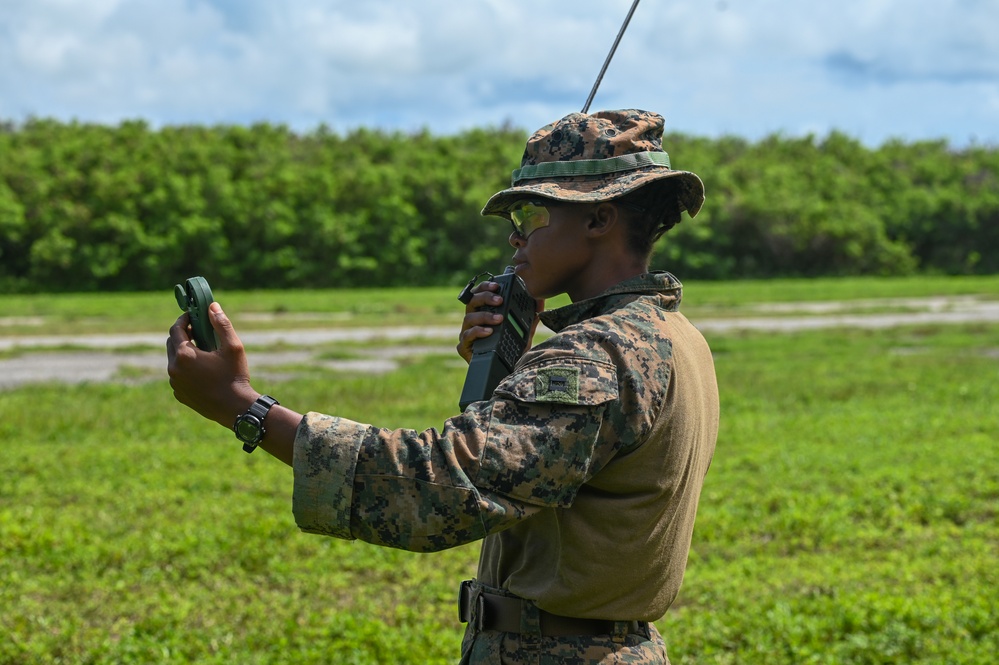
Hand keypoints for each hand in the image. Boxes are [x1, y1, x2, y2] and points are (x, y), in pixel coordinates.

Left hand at [167, 301, 258, 427]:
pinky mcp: (179, 394)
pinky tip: (202, 370)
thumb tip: (212, 306)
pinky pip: (177, 376)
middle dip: (182, 334)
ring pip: (174, 360)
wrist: (235, 408)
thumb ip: (221, 324)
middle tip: (197, 331)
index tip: (192, 314)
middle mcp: (174, 368)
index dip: (183, 319)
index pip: (176, 329)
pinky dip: (185, 369)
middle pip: (171, 343)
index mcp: (184, 355)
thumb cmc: (235, 376)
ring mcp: (175, 383)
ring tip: (201, 351)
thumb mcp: (232, 347)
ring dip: (183, 352)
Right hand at [455, 281, 545, 362]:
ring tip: (499, 319)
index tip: (497, 285)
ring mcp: (467, 334)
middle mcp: (472, 321)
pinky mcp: (464, 348)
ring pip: (469, 318)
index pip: (480, 294)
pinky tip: (488, 332)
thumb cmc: (512, 350)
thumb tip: (540, 301)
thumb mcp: (523, 331)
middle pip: (472, 302)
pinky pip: (467, 337)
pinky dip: (477, 332)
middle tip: (500, 300)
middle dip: (485, 298)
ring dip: (484, 316)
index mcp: (483, 312)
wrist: (507, 372)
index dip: (485, 287)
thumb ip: (530, 317)